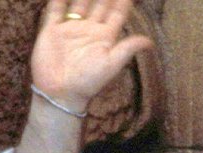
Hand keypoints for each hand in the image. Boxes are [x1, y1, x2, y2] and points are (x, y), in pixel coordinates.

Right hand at [30, 0, 152, 111]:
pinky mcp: (51, 31)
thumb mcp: (112, 64)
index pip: (117, 13)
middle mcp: (89, 30)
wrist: (61, 92)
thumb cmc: (89, 81)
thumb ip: (128, 49)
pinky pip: (55, 10)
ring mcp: (70, 29)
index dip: (123, 0)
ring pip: (79, 3)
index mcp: (105, 37)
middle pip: (99, 4)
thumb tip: (150, 42)